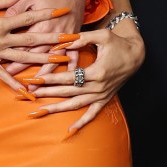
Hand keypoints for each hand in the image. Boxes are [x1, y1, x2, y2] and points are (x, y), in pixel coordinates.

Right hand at [0, 0, 74, 93]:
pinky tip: (28, 91)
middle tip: (72, 40)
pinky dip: (15, 84)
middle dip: (53, 40)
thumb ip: (3, 2)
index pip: (28, 18)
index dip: (46, 13)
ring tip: (61, 61)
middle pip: (32, 40)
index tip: (61, 10)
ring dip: (43, 60)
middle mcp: (0, 40)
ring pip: (23, 58)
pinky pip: (3, 75)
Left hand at [3, 0, 86, 75]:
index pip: (23, 42)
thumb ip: (16, 8)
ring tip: (36, 87)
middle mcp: (52, 32)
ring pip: (53, 58)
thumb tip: (3, 19)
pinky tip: (66, 80)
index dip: (13, 54)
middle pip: (35, 53)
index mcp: (40, 22)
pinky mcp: (74, 36)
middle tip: (13, 80)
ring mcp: (65, 36)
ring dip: (44, 73)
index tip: (3, 67)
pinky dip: (70, 68)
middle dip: (23, 67)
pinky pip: (74, 55)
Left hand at [27, 27, 144, 130]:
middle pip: (68, 92)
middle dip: (47, 93)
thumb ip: (81, 39)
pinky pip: (93, 114)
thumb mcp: (101, 36)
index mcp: (97, 72)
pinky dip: (82, 123)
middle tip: (30, 93)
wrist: (136, 55)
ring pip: (76, 105)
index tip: (35, 79)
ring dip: (57, 108)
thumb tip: (61, 43)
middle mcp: (98, 87)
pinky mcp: (105, 99)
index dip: (51, 78)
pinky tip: (70, 131)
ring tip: (39, 111)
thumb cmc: (117, 43)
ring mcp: (102, 95)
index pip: (68, 77)